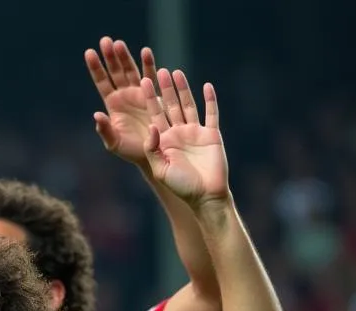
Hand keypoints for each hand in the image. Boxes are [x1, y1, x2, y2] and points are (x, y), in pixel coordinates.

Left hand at [85, 36, 158, 164]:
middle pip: (115, 72)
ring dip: (125, 57)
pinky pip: (150, 76)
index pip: (102, 82)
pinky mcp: (154, 94)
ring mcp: (139, 92)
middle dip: (110, 57)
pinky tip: (145, 52)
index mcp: (112, 104)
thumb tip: (96, 115)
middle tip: (105, 41)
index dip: (96, 68)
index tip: (89, 52)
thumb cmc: (131, 151)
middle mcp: (124, 95)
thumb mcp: (114, 143)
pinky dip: (148, 64)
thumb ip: (105, 130)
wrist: (153, 152)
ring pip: (130, 70)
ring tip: (119, 44)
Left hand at [141, 70, 229, 208]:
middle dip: (165, 89)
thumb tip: (152, 126)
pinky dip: (209, 100)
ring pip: (188, 106)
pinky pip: (211, 114)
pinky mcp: (211, 134)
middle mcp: (178, 134)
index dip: (150, 99)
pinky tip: (206, 86)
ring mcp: (195, 133)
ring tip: (177, 72)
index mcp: (164, 142)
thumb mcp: (161, 169)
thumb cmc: (181, 186)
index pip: (155, 116)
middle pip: (170, 106)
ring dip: (183, 89)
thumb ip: (153, 148)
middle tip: (159, 70)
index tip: (143, 81)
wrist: (205, 196)